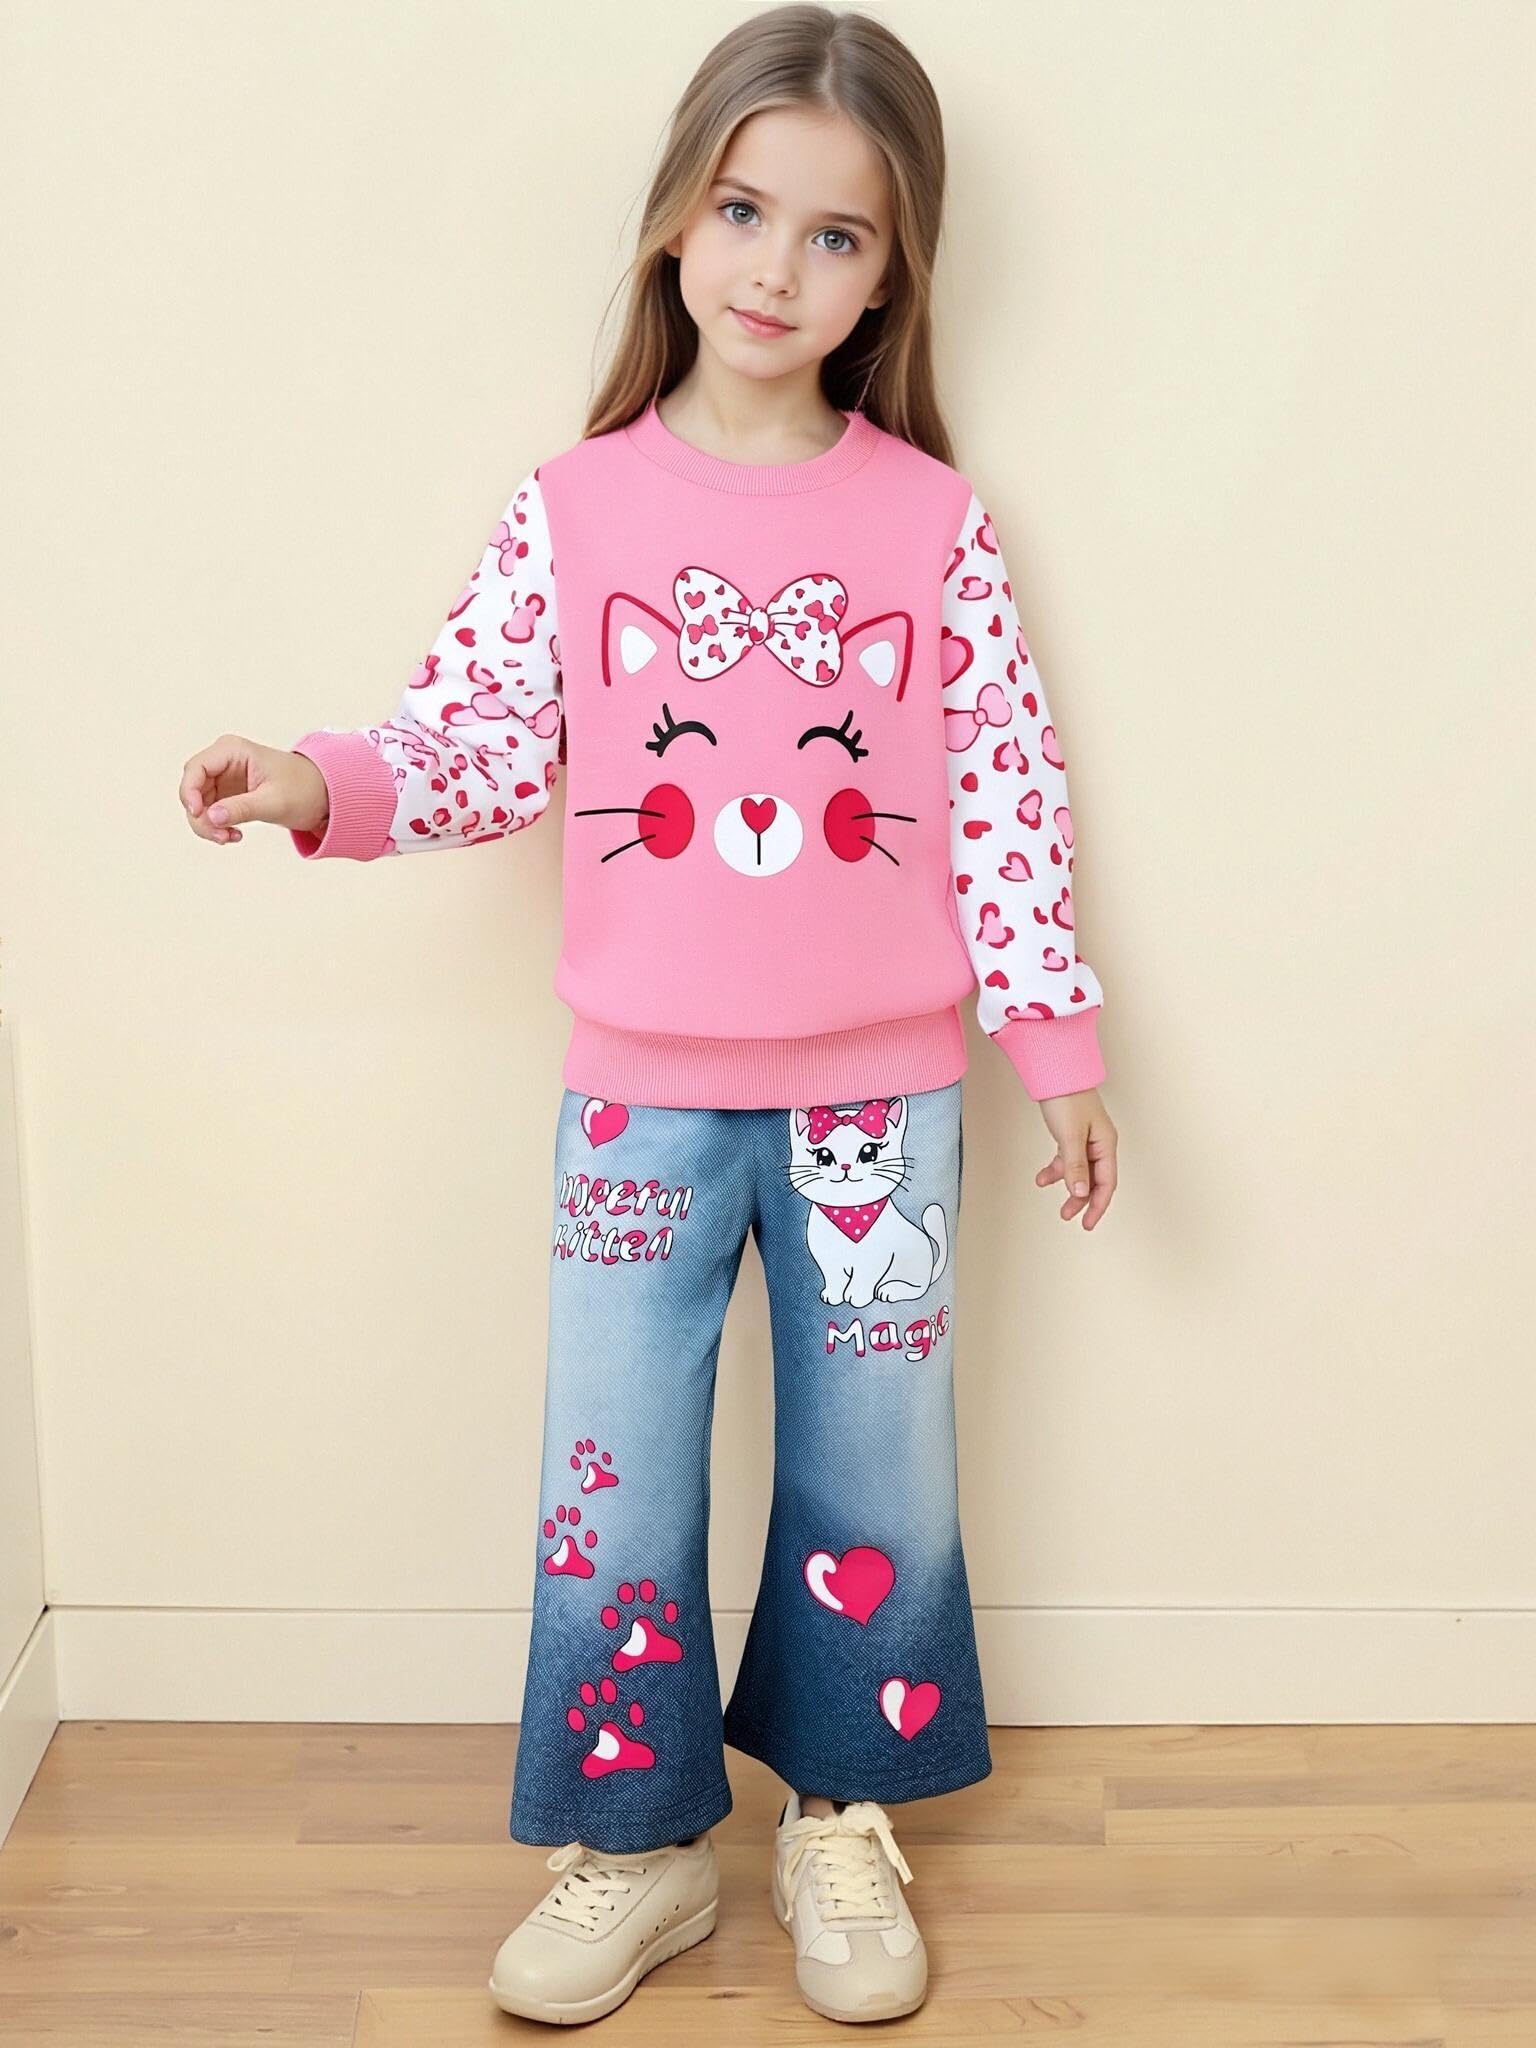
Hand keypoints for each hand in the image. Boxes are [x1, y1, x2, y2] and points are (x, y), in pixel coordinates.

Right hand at [179, 735, 328, 844]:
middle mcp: (223, 761)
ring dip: (208, 826)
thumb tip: (211, 817)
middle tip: (220, 837)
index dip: (189, 792)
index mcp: (232, 750)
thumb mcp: (274, 801)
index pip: (196, 768)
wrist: (322, 795)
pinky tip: (235, 835)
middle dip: (200, 816)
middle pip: (193, 789)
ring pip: (198, 805)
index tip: (198, 814)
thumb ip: (242, 808)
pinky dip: (216, 827)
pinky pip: (210, 813)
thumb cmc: (304, 789)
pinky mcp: (227, 795)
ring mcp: (223, 779)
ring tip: (231, 838)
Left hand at [1035, 1086, 1117, 1228]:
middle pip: (1095, 1179)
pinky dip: (1056, 1170)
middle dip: (1082, 1200)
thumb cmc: (1066, 1098)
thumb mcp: (1069, 1136)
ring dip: (1069, 1187)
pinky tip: (1042, 1178)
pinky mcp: (1072, 1133)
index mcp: (1105, 1143)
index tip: (1087, 1223)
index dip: (1098, 1205)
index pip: (1106, 1182)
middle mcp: (1100, 1142)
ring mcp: (1086, 1138)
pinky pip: (1068, 1159)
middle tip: (1068, 1216)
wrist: (1054, 1070)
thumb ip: (1075, 1166)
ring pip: (1080, 1171)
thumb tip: (1081, 1192)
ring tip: (1056, 1202)